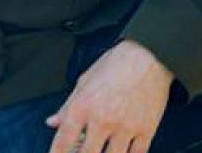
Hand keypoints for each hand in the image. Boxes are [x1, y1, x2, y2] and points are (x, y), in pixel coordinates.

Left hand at [47, 40, 172, 152]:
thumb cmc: (115, 65)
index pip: (64, 138)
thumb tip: (53, 122)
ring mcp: (125, 128)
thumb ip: (67, 106)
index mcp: (83, 106)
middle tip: (81, 152)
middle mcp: (102, 120)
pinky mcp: (146, 131)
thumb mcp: (84, 81)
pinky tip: (122, 152)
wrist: (148, 58)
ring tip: (102, 151)